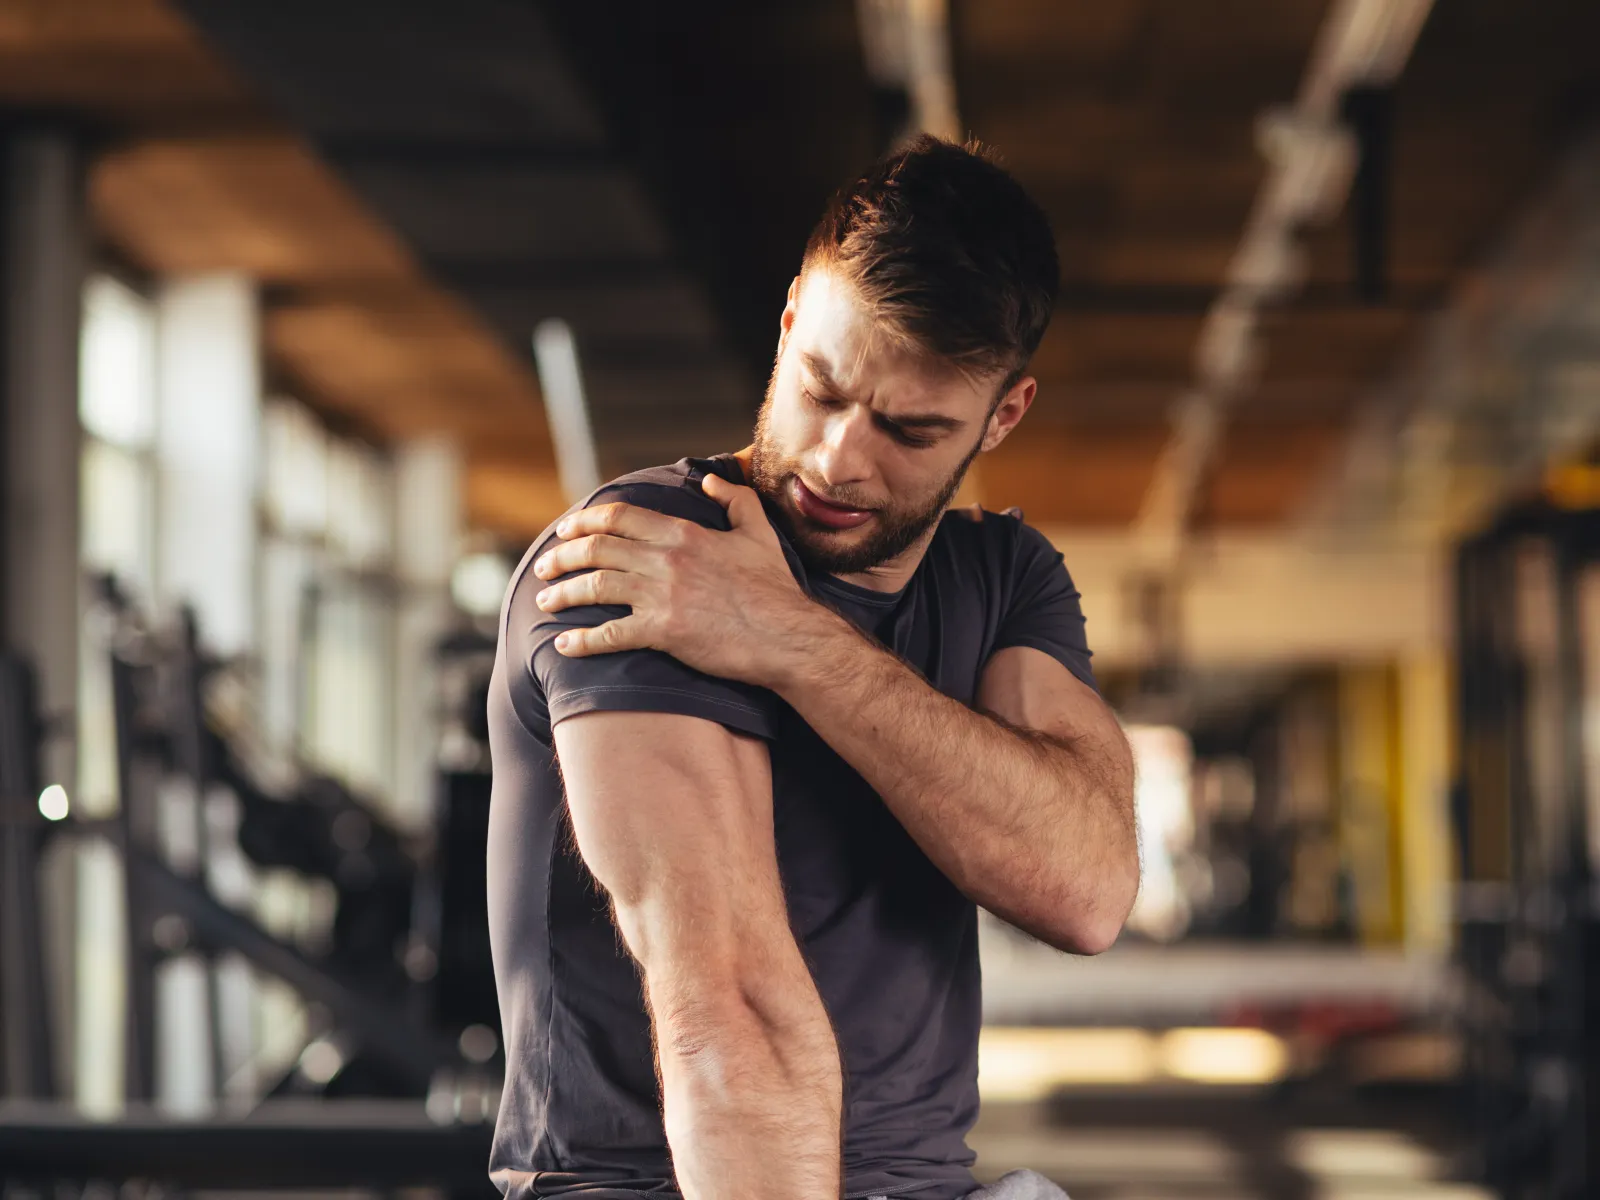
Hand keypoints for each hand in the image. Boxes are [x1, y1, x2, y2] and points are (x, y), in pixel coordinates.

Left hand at [531, 473, 831, 687]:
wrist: (788, 636)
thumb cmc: (775, 588)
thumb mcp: (758, 532)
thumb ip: (734, 499)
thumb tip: (709, 481)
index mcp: (684, 533)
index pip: (619, 517)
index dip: (584, 521)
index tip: (565, 529)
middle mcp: (666, 560)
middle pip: (596, 549)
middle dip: (561, 556)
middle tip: (544, 567)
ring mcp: (662, 596)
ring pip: (595, 587)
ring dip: (562, 593)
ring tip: (544, 601)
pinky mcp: (664, 633)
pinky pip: (610, 635)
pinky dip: (581, 641)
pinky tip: (563, 646)